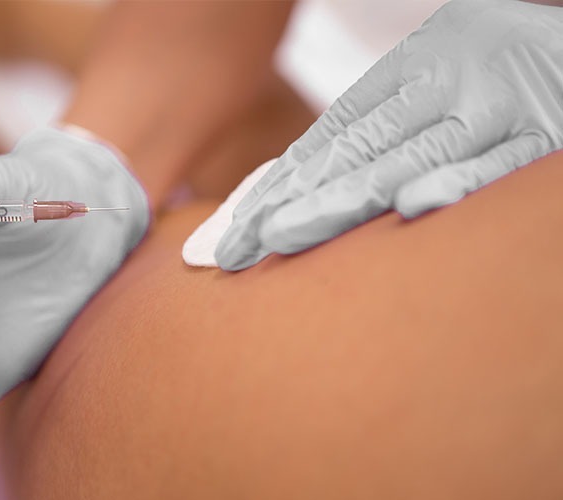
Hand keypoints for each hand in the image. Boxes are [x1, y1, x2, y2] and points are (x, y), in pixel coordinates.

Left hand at [215, 0, 562, 269]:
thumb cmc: (502, 73)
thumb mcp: (438, 79)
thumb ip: (383, 124)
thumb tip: (301, 181)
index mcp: (417, 59)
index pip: (330, 132)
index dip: (276, 182)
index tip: (232, 226)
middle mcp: (449, 76)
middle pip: (353, 148)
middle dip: (285, 203)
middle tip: (229, 250)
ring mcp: (500, 103)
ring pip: (409, 156)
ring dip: (341, 200)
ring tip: (278, 238)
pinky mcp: (552, 132)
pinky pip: (502, 163)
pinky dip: (458, 181)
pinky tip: (410, 206)